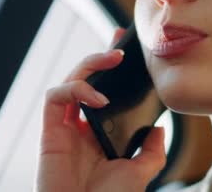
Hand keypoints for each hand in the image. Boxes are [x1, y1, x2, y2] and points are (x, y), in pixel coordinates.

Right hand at [36, 27, 165, 191]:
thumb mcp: (140, 173)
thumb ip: (152, 151)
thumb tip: (161, 129)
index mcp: (102, 131)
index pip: (107, 91)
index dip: (114, 69)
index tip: (129, 49)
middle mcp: (83, 125)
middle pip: (87, 79)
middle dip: (101, 55)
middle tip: (118, 39)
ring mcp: (66, 126)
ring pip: (70, 80)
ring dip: (91, 64)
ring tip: (115, 58)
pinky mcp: (50, 131)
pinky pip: (56, 96)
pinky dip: (77, 89)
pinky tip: (98, 98)